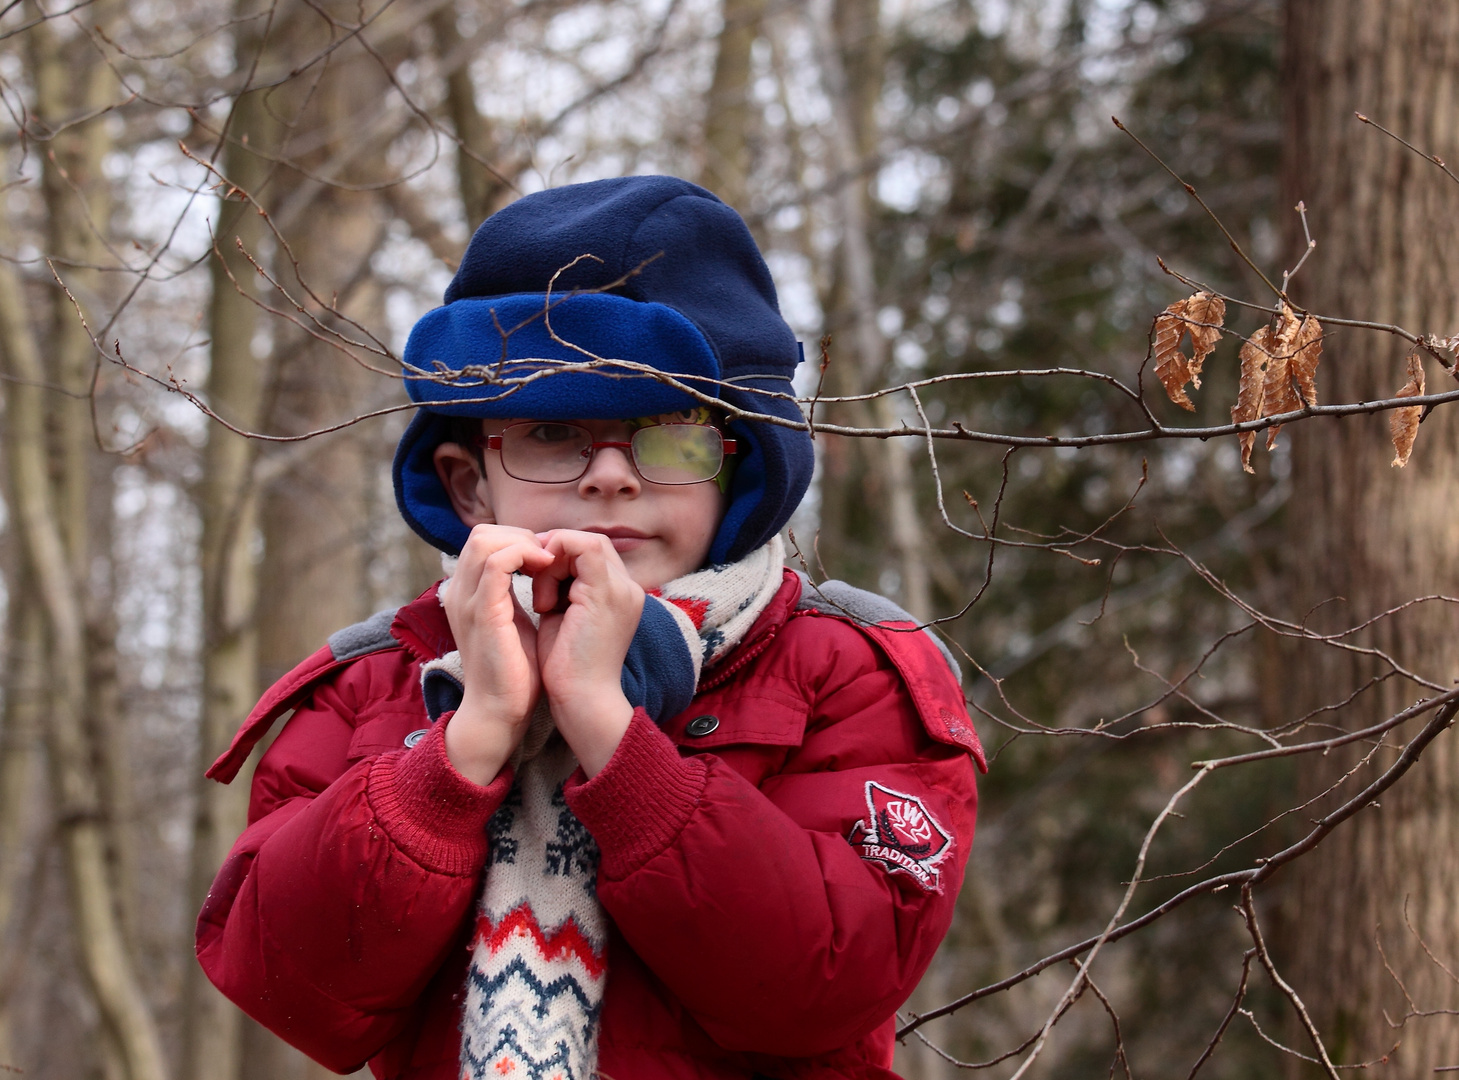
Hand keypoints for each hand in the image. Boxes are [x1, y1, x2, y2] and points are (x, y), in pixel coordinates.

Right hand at [439, 524, 554, 784]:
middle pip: (482, 534)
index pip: (483, 541)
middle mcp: (460, 591)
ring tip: (550, 563)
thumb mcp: (515, 620)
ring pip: (486, 540)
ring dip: (525, 543)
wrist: (501, 710)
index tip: (547, 560)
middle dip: (521, 536)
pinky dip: (525, 555)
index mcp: (466, 593)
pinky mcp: (483, 611)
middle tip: (550, 559)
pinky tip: (547, 569)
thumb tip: (540, 569)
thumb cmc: (515, 671)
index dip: (517, 540)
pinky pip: (497, 562)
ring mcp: (468, 600)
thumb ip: (517, 593)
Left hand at [532, 530, 642, 775]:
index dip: (561, 555)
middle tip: (531, 581)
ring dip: (552, 563)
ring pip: (585, 543)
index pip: (592, 552)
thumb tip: (539, 565)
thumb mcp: (563, 617)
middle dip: (555, 554)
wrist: (581, 701)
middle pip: (591, 543)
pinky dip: (554, 564)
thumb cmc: (566, 668)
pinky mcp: (607, 592)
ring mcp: (622, 589)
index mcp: (620, 596)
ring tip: (540, 602)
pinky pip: (581, 549)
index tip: (534, 577)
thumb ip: (559, 588)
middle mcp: (628, 588)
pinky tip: (543, 601)